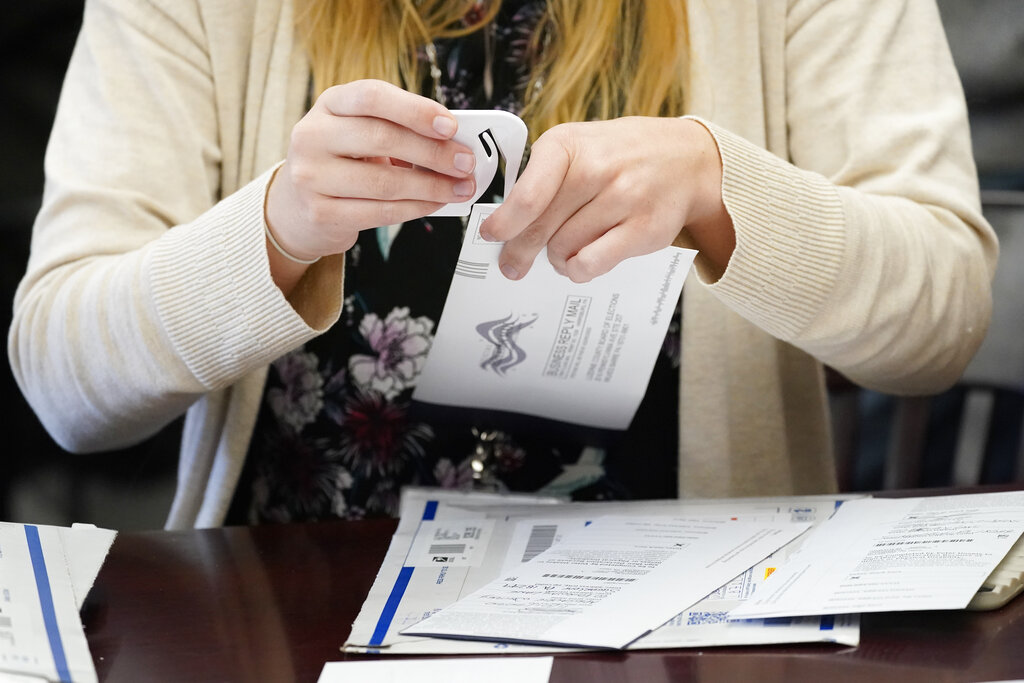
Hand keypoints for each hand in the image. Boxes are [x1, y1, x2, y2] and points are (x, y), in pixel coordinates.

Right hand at [265, 80, 477, 262]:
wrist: (298, 205)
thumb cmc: (343, 161)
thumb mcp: (361, 131)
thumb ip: (399, 128)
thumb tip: (454, 141)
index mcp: (329, 104)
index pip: (372, 96)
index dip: (414, 109)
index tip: (450, 126)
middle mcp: (313, 135)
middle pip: (382, 138)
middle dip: (433, 152)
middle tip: (465, 163)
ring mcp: (311, 176)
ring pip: (384, 182)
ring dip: (432, 186)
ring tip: (460, 188)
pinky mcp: (320, 212)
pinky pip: (380, 212)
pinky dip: (416, 208)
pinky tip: (436, 203)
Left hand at [479, 116, 733, 281]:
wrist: (688, 158)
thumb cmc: (621, 155)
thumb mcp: (578, 146)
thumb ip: (542, 178)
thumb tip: (506, 225)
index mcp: (569, 144)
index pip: (528, 194)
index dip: (505, 223)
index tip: (491, 235)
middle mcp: (597, 168)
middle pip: (541, 227)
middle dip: (520, 251)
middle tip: (512, 266)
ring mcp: (624, 199)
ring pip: (564, 248)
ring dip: (555, 257)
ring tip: (560, 252)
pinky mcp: (644, 229)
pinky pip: (592, 263)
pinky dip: (578, 268)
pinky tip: (579, 261)